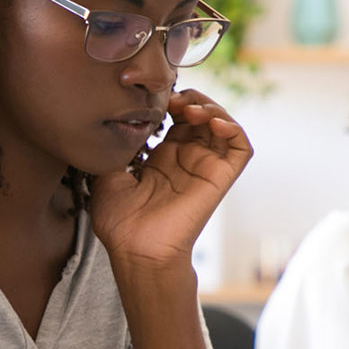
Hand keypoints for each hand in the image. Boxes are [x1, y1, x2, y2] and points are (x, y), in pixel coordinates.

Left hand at [90, 90, 251, 270]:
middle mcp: (187, 160)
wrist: (135, 250)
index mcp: (162, 159)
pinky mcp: (220, 179)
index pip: (177, 118)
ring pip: (223, 126)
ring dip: (212, 108)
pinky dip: (234, 128)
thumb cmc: (120, 223)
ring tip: (191, 109)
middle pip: (201, 116)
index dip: (170, 102)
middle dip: (190, 99)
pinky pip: (241, 148)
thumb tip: (117, 121)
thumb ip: (116, 148)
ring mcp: (205, 168)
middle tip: (173, 100)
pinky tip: (214, 123)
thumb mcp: (107, 175)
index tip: (155, 98)